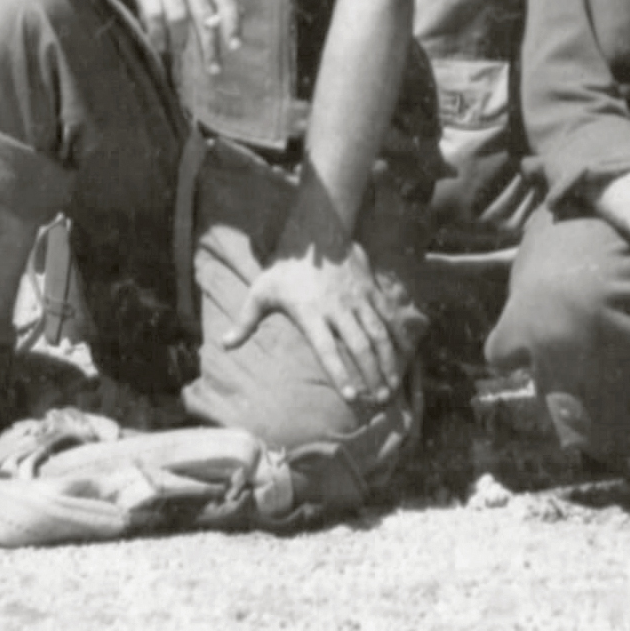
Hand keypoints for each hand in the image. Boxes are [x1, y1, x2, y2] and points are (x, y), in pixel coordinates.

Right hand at [106, 0, 239, 69]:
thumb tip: (238, 15)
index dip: (233, 22)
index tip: (235, 47)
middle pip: (203, 12)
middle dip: (209, 45)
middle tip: (213, 69)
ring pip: (177, 16)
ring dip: (180, 42)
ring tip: (179, 55)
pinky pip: (152, 13)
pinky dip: (157, 33)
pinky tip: (159, 45)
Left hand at [240, 247, 411, 407]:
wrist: (317, 231)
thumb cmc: (286, 267)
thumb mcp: (261, 291)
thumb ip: (245, 321)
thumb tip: (223, 344)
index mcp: (311, 313)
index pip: (327, 348)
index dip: (339, 372)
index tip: (350, 395)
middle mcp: (338, 308)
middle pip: (359, 345)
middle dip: (372, 374)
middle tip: (379, 400)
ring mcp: (358, 298)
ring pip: (378, 333)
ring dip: (388, 360)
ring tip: (393, 386)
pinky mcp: (371, 290)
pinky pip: (389, 316)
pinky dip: (399, 336)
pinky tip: (406, 356)